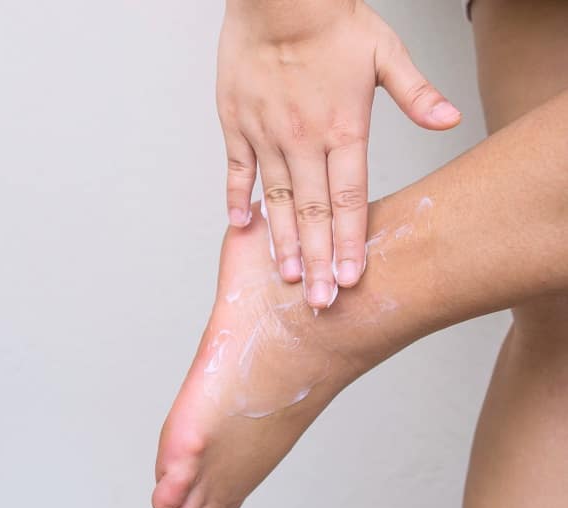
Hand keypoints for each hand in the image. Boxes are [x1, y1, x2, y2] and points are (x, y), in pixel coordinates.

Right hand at [217, 0, 460, 307]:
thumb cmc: (331, 22)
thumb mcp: (385, 53)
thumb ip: (417, 93)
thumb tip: (449, 121)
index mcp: (342, 128)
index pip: (348, 199)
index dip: (350, 242)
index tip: (350, 279)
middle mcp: (303, 139)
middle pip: (313, 211)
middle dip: (318, 259)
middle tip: (319, 301)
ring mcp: (267, 134)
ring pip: (276, 199)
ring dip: (282, 241)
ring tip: (287, 277)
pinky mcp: (237, 124)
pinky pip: (238, 169)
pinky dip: (238, 199)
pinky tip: (241, 227)